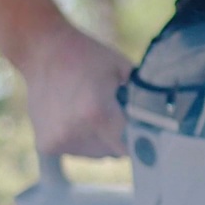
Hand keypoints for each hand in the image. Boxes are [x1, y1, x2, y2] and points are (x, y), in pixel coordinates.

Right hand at [17, 24, 132, 157]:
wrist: (43, 50)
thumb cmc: (87, 56)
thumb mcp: (124, 69)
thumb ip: (141, 97)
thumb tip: (161, 119)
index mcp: (97, 114)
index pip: (129, 144)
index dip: (138, 138)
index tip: (141, 130)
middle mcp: (75, 132)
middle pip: (112, 151)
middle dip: (118, 136)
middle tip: (113, 112)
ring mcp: (58, 141)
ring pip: (94, 154)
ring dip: (99, 140)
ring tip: (91, 112)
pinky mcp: (46, 145)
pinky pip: (75, 151)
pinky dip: (81, 140)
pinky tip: (76, 117)